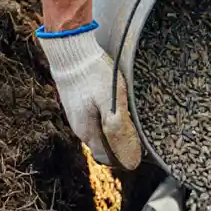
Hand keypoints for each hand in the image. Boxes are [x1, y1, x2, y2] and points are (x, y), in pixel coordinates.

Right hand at [36, 22, 141, 169]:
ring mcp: (76, 116)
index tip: (139, 151)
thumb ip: (118, 129)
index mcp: (88, 132)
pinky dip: (105, 120)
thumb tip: (129, 159)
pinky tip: (114, 108)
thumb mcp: (111, 102)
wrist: (70, 52)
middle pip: (102, 146)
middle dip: (119, 145)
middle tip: (138, 135)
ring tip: (129, 121)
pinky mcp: (76, 104)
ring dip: (112, 132)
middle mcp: (80, 128)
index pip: (106, 157)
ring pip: (97, 132)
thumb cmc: (93, 75)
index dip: (123, 158)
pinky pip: (93, 119)